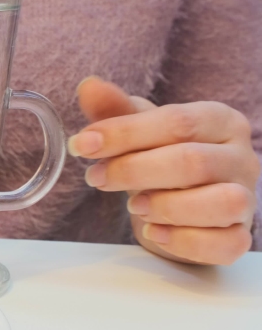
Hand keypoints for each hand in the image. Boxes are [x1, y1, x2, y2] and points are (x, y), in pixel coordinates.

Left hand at [68, 76, 259, 264]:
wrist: (179, 200)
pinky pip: (225, 243)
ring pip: (221, 203)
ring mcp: (246, 198)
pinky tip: (154, 232)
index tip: (83, 144)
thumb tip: (89, 86)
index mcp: (219, 120)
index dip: (125, 133)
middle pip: (193, 162)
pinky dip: (184, 241)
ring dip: (166, 207)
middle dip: (134, 171)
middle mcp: (241, 157)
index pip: (176, 121)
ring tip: (133, 206)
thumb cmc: (160, 156)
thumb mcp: (137, 128)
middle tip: (97, 177)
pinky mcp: (239, 235)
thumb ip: (115, 109)